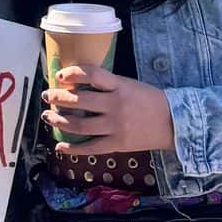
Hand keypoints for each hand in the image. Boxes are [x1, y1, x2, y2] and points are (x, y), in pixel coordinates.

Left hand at [42, 65, 175, 154]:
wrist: (174, 122)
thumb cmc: (150, 100)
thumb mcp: (130, 84)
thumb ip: (108, 84)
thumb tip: (79, 84)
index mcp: (120, 86)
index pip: (91, 74)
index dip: (72, 73)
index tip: (60, 75)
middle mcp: (115, 105)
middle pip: (79, 101)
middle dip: (58, 98)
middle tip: (48, 95)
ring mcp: (116, 126)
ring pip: (80, 125)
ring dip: (60, 121)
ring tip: (49, 116)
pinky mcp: (117, 144)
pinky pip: (91, 147)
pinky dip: (73, 148)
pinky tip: (61, 146)